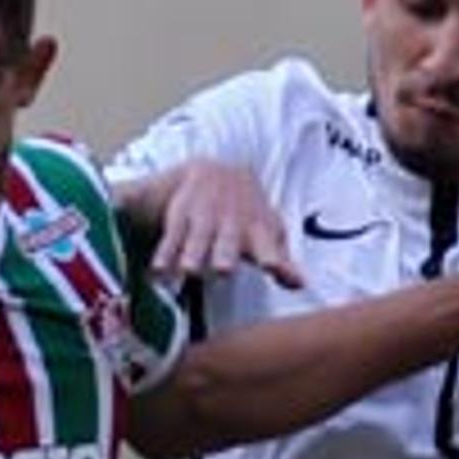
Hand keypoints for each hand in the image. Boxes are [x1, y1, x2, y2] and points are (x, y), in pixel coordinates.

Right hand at [142, 162, 301, 287]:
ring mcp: (205, 219)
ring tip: (188, 271)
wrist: (216, 172)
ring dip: (192, 255)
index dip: (272, 257)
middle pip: (227, 242)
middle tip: (223, 269)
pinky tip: (157, 272)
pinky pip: (171, 237)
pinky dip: (164, 254)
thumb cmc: (247, 214)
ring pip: (197, 240)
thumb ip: (283, 263)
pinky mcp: (180, 218)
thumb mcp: (268, 233)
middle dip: (225, 254)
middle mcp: (230, 223)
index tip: (273, 267)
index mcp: (257, 229)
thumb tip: (301, 285)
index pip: (266, 245)